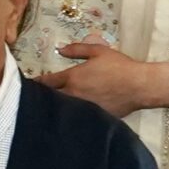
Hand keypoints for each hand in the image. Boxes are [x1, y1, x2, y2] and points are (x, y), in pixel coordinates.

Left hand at [35, 42, 168, 117]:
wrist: (140, 86)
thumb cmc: (120, 67)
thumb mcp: (98, 51)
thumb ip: (77, 49)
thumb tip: (59, 49)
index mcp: (72, 77)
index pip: (46, 82)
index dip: (35, 83)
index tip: (28, 85)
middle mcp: (74, 94)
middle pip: (49, 99)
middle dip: (41, 99)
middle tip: (32, 99)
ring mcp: (82, 108)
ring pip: (61, 110)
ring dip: (53, 109)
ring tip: (44, 111)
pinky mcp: (92, 118)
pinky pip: (76, 118)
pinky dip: (69, 118)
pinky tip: (66, 119)